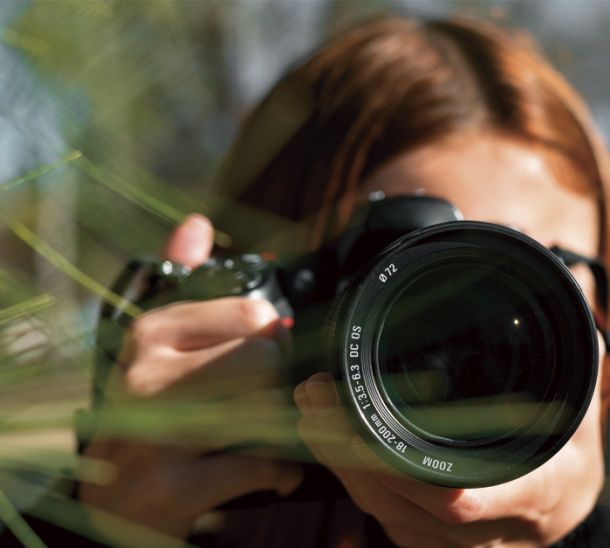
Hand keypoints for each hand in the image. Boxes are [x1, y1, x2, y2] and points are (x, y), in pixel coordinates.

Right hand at [79, 214, 302, 542]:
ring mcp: (154, 434)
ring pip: (267, 410)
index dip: (274, 339)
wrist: (108, 503)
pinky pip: (262, 466)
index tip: (266, 355)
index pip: (252, 315)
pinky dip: (280, 472)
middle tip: (269, 399)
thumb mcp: (156, 344)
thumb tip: (197, 224)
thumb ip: (181, 279)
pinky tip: (272, 472)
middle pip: (264, 364)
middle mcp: (146, 377)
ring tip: (268, 432)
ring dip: (283, 427)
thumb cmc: (145, 412)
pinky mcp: (171, 488)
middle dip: (279, 384)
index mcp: (150, 332)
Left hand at [294, 337, 604, 547]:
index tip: (358, 428)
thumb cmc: (569, 452)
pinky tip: (324, 435)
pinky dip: (345, 472)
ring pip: (380, 508)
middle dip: (346, 447)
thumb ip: (576, 364)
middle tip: (315, 392)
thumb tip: (575, 303)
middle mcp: (485, 531)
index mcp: (529, 495)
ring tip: (309, 404)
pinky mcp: (424, 537)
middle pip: (400, 502)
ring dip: (335, 457)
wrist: (562, 505)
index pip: (458, 497)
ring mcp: (449, 541)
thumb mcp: (581, 409)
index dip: (402, 468)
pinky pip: (377, 510)